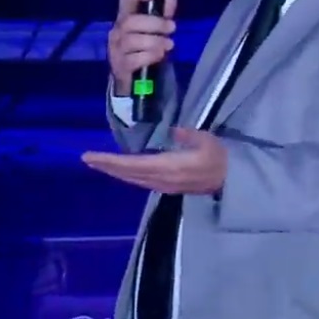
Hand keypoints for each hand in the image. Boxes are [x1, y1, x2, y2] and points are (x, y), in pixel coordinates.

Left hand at [81, 127, 225, 194]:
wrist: (231, 180)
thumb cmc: (220, 158)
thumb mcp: (207, 141)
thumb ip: (188, 135)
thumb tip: (173, 131)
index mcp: (169, 167)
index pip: (132, 165)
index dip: (110, 161)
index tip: (91, 157)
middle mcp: (161, 179)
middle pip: (128, 174)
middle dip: (106, 167)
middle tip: (86, 159)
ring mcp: (163, 185)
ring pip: (132, 179)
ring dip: (114, 172)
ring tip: (99, 164)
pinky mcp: (167, 187)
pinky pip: (140, 181)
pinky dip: (126, 174)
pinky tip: (121, 170)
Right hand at [108, 0, 177, 95]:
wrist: (133, 81)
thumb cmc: (144, 49)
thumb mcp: (156, 31)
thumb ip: (163, 13)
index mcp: (125, 17)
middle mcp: (117, 31)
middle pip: (130, 21)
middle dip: (154, 23)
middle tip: (172, 27)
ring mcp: (116, 49)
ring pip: (131, 41)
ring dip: (154, 41)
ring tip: (169, 45)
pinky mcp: (120, 66)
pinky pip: (133, 59)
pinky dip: (149, 56)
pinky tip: (160, 56)